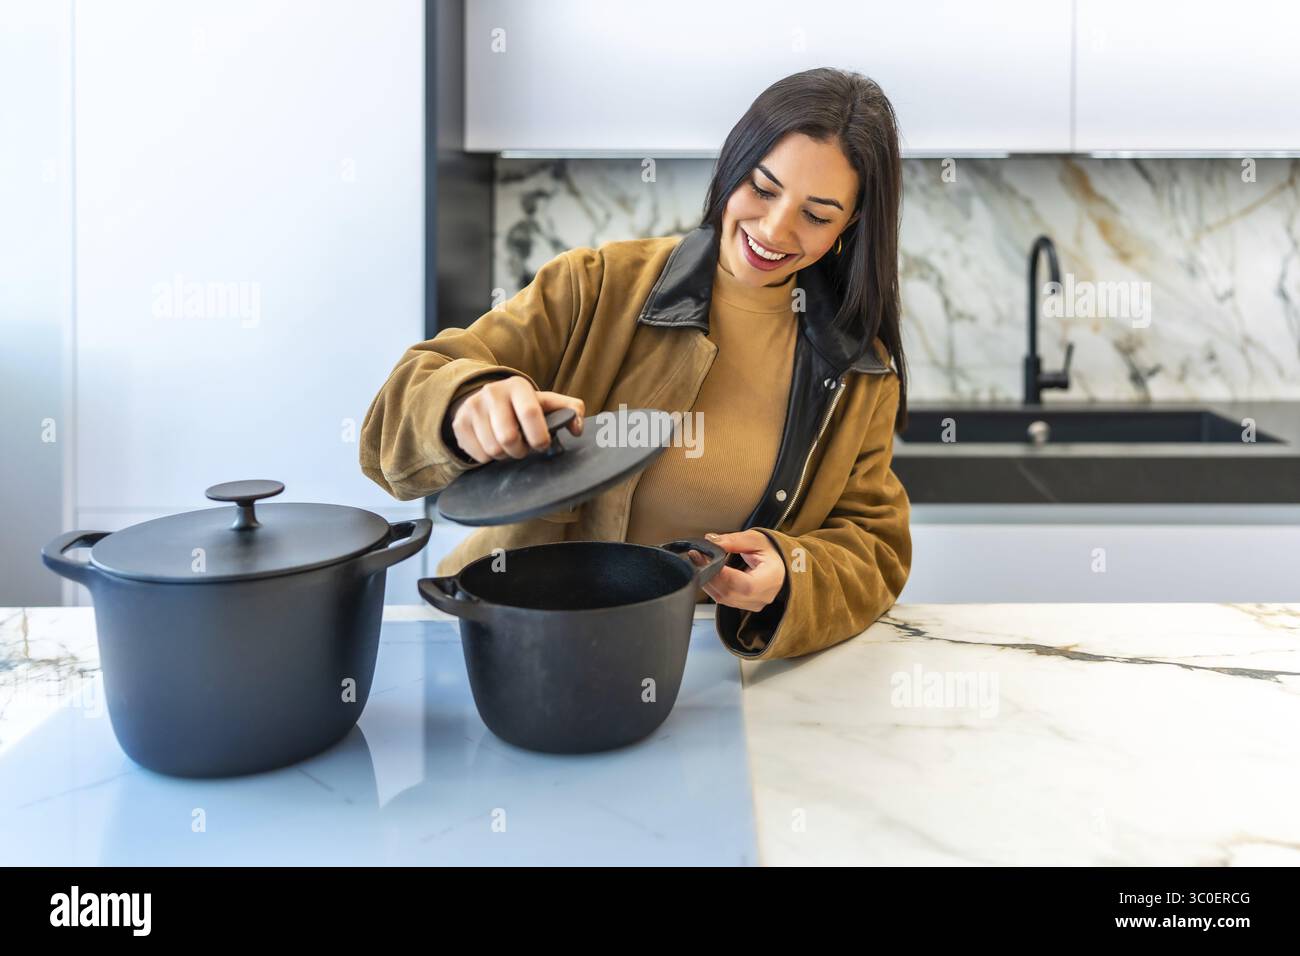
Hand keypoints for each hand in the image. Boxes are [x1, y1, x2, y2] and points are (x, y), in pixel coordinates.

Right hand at [449, 375, 584, 462]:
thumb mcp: (547, 403)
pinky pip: (478, 455)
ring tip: (509, 445)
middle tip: (524, 447)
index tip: (542, 444)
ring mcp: (473, 407)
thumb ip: (570, 410)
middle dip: (521, 450)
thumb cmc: (523, 405)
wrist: (485, 401)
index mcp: (517, 386)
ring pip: (493, 449)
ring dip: (505, 455)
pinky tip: (493, 445)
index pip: (530, 413)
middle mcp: (492, 392)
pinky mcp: (459, 423)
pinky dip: (489, 458)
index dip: (539, 436)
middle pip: (508, 437)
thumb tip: (577, 428)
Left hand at [686, 529, 785, 611]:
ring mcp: (753, 605)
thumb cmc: (774, 553)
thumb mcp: (757, 539)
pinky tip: (708, 572)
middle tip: (695, 555)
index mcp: (770, 580)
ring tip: (699, 561)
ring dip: (707, 580)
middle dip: (707, 574)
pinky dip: (712, 585)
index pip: (741, 584)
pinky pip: (723, 599)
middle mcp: (762, 597)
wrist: (783, 565)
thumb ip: (734, 540)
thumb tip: (712, 541)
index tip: (702, 556)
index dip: (718, 572)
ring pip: (722, 598)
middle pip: (727, 593)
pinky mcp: (744, 606)